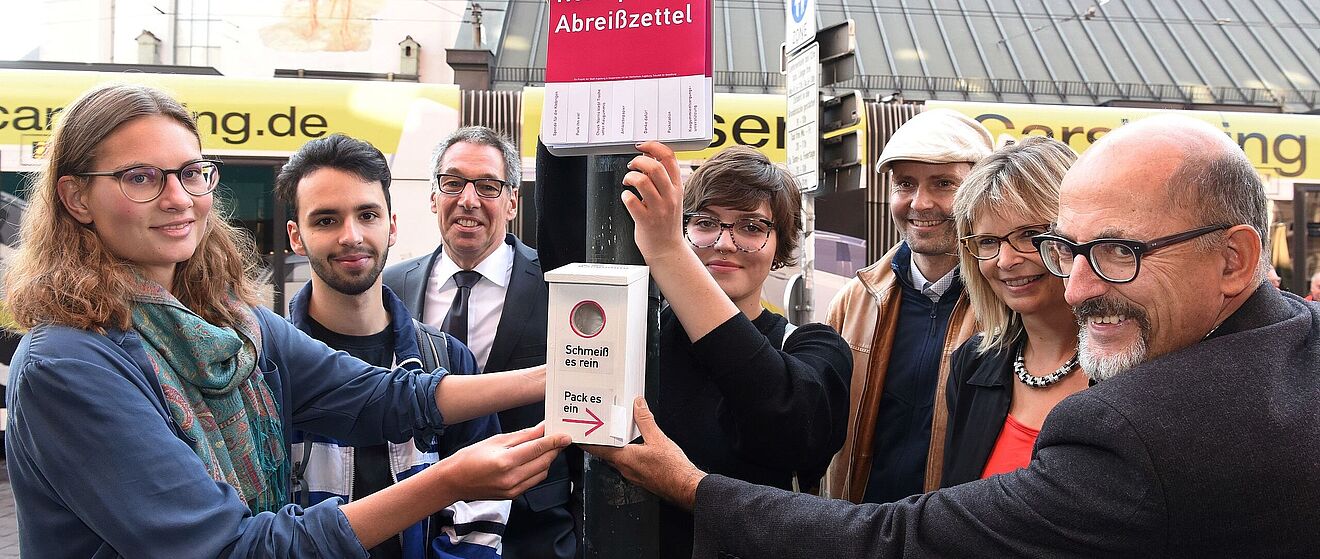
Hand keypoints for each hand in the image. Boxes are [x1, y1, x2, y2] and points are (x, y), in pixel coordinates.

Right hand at [442, 423, 570, 500]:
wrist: (454, 481)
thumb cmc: (470, 458)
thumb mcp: (496, 440)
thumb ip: (523, 436)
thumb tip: (542, 429)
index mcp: (506, 462)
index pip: (538, 449)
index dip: (555, 441)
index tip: (566, 435)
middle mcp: (512, 478)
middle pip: (544, 462)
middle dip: (554, 449)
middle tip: (558, 438)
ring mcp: (513, 490)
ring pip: (542, 472)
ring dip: (548, 459)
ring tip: (547, 447)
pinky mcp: (513, 495)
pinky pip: (534, 481)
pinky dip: (539, 469)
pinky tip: (535, 460)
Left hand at [584, 397, 706, 510]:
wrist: (684, 487)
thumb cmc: (672, 469)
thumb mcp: (658, 438)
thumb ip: (645, 420)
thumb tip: (638, 405)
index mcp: (624, 458)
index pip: (597, 449)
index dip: (586, 442)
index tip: (578, 435)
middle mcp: (625, 468)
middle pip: (605, 454)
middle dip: (599, 442)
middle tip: (595, 430)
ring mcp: (632, 475)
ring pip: (616, 459)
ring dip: (613, 449)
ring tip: (614, 435)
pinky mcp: (640, 478)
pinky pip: (627, 464)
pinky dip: (625, 455)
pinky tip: (634, 448)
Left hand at [621, 141, 687, 260]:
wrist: (667, 249)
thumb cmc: (666, 222)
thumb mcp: (671, 197)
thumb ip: (662, 178)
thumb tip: (647, 156)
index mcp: (677, 187)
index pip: (669, 158)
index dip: (654, 147)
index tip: (643, 146)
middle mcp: (669, 197)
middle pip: (655, 167)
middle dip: (638, 161)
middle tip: (632, 165)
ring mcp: (658, 209)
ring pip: (642, 181)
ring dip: (630, 177)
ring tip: (628, 181)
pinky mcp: (645, 220)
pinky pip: (631, 201)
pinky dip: (625, 196)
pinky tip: (627, 198)